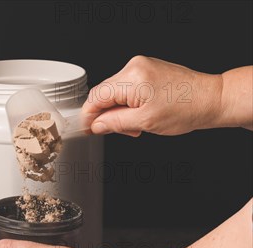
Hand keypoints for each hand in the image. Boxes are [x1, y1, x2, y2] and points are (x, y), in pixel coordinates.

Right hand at [82, 55, 222, 136]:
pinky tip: (140, 114)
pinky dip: (129, 104)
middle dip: (107, 115)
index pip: (96, 96)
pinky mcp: (147, 69)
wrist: (211, 99)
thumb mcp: (145, 122)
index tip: (87, 129)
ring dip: (119, 111)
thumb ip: (115, 123)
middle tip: (120, 131)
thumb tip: (96, 125)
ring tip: (135, 125)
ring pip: (115, 92)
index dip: (89, 115)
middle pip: (104, 94)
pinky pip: (127, 88)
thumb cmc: (186, 109)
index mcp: (132, 78)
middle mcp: (134, 67)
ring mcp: (141, 66)